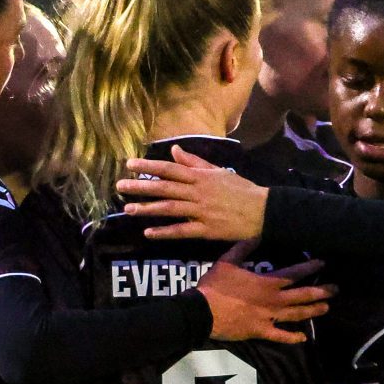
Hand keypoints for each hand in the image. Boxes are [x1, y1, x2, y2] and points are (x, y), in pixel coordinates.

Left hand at [117, 146, 268, 240]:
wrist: (263, 211)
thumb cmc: (241, 189)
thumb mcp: (218, 171)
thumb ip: (194, 162)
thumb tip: (173, 150)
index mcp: (201, 176)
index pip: (170, 169)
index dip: (148, 166)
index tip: (129, 164)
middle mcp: (198, 192)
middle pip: (165, 188)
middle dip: (141, 187)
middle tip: (120, 186)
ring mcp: (201, 212)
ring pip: (170, 208)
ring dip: (148, 208)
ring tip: (128, 209)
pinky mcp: (206, 230)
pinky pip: (182, 231)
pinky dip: (165, 232)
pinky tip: (148, 232)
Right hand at [198, 240, 333, 343]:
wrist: (203, 311)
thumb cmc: (215, 285)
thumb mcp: (228, 261)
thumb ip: (243, 248)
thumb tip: (256, 235)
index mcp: (267, 283)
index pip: (295, 274)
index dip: (310, 268)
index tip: (323, 264)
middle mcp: (273, 301)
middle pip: (303, 296)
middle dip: (321, 292)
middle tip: (335, 289)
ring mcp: (269, 318)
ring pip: (296, 315)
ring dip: (313, 311)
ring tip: (326, 308)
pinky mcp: (260, 331)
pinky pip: (280, 336)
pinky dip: (293, 337)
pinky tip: (303, 338)